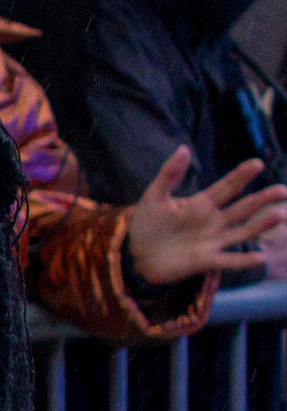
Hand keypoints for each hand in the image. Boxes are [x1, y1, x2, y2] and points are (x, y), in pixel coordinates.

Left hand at [124, 146, 286, 284]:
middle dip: (262, 199)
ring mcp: (212, 241)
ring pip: (242, 232)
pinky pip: (229, 261)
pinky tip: (259, 257)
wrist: (137, 253)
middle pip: (242, 208)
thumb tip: (183, 148)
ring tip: (279, 214)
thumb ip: (169, 174)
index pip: (227, 187)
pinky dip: (243, 260)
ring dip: (261, 225)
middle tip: (282, 190)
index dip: (241, 175)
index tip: (257, 163)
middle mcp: (213, 221)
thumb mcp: (154, 196)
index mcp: (202, 204)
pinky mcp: (206, 261)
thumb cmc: (148, 223)